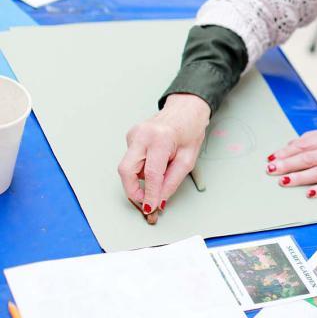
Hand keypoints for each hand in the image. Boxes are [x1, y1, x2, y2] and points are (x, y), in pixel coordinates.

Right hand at [117, 93, 210, 215]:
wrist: (185, 110)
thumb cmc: (190, 131)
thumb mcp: (188, 159)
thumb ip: (173, 181)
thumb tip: (159, 199)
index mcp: (160, 139)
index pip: (151, 174)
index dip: (149, 194)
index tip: (150, 208)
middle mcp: (142, 135)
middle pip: (126, 171)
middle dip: (133, 190)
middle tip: (146, 200)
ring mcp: (133, 134)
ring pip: (127, 167)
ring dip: (140, 178)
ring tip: (160, 173)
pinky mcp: (130, 137)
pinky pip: (131, 160)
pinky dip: (141, 168)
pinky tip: (155, 161)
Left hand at [266, 127, 316, 196]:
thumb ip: (314, 138)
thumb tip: (291, 144)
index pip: (304, 144)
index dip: (286, 151)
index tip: (272, 158)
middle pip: (308, 158)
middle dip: (287, 164)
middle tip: (270, 170)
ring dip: (299, 177)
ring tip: (283, 181)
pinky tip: (309, 194)